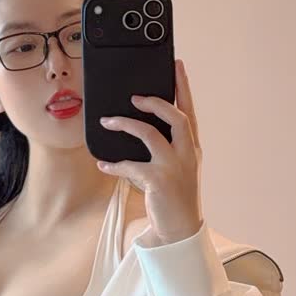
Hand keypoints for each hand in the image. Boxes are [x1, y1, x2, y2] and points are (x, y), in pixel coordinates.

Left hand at [96, 57, 203, 245]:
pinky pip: (131, 165)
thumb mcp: (176, 168)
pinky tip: (103, 165)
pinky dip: (115, 164)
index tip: (177, 65)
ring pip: (151, 134)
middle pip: (176, 117)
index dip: (183, 87)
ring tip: (108, 121)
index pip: (190, 111)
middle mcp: (187, 155)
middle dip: (155, 102)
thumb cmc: (174, 197)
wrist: (179, 230)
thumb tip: (137, 126)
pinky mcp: (159, 182)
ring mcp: (175, 168)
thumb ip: (165, 147)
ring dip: (126, 125)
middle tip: (135, 96)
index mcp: (192, 148)